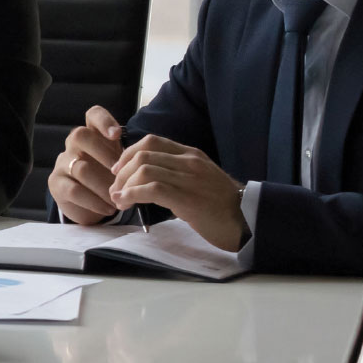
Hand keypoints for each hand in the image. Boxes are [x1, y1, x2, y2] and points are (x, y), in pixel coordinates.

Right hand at [46, 103, 130, 221]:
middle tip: (120, 173)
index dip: (104, 121)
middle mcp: (73, 144)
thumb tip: (144, 158)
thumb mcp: (118, 162)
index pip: (93, 115)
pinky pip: (75, 191)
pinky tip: (108, 208)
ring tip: (119, 198)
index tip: (117, 135)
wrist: (87, 203)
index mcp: (92, 133)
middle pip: (80, 136)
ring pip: (81, 168)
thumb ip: (127, 156)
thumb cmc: (107, 176)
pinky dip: (95, 201)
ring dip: (104, 186)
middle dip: (104, 154)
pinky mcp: (56, 183)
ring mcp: (63, 163)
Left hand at [110, 134, 247, 248]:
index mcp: (191, 155)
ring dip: (124, 185)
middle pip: (142, 154)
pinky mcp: (187, 199)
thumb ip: (177, 173)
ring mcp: (189, 179)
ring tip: (119, 199)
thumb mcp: (199, 180)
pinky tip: (126, 203)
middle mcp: (189, 162)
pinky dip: (132, 194)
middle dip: (121, 172)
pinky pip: (151, 189)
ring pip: (144, 170)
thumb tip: (147, 178)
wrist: (247, 221)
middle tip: (115, 189)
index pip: (151, 141)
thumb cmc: (221, 206)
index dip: (128, 154)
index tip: (118, 170)